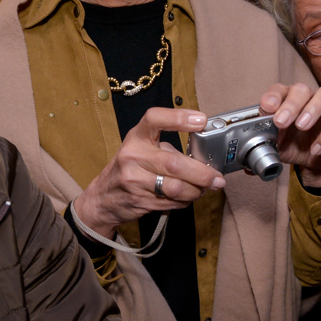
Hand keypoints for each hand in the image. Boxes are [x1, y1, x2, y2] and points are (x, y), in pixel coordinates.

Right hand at [75, 107, 222, 237]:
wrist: (103, 198)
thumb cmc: (130, 167)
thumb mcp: (142, 149)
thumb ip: (167, 149)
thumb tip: (202, 158)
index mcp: (137, 137)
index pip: (155, 119)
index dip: (179, 118)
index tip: (201, 120)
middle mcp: (133, 156)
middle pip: (174, 163)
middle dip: (202, 173)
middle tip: (217, 178)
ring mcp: (135, 180)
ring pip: (176, 188)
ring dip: (197, 190)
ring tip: (205, 189)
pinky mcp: (140, 201)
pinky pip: (172, 202)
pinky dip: (186, 200)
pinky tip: (188, 196)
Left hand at [260, 83, 320, 185]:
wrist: (313, 162)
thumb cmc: (293, 146)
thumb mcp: (275, 145)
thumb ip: (264, 142)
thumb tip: (248, 151)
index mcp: (287, 100)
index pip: (280, 89)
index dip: (273, 96)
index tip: (267, 107)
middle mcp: (307, 99)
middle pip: (302, 89)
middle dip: (291, 104)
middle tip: (281, 122)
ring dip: (312, 109)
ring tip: (301, 126)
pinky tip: (315, 148)